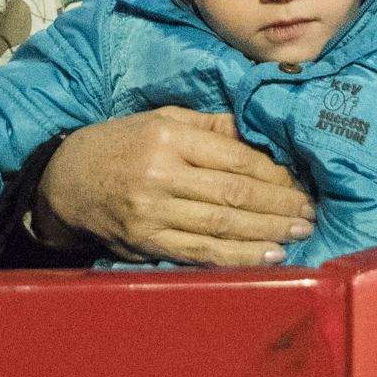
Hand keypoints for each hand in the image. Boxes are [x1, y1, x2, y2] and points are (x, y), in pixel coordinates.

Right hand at [34, 108, 315, 266]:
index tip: (300, 182)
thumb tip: (259, 132)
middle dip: (278, 206)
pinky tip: (266, 258)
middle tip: (310, 213)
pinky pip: (199, 253)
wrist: (67, 181)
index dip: (273, 174)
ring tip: (297, 234)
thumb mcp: (161, 119)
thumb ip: (210, 126)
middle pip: (233, 194)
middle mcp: (161, 175)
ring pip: (220, 227)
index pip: (234, 157)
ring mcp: (152, 213)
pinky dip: (236, 257)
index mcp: (169, 137)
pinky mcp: (146, 242)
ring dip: (265, 234)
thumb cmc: (121, 144)